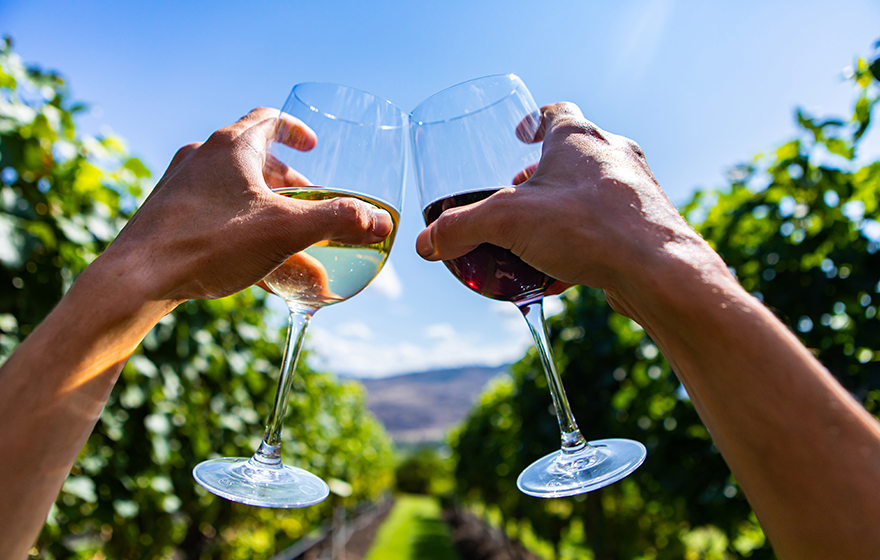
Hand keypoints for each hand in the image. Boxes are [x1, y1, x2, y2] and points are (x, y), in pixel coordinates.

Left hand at [97, 107, 392, 303]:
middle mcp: (202, 157)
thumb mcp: (285, 231)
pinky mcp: (167, 215)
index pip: (269, 120)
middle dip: (288, 182)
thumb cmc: (209, 244)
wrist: (136, 279)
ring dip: (266, 208)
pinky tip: (255, 264)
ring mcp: (180, 186)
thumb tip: (381, 222)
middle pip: (254, 158)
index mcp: (231, 147)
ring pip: (234, 189)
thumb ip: (338, 222)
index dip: (296, 131)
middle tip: (309, 204)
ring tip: (288, 238)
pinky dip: (241, 228)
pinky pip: (214, 213)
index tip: (314, 147)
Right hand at [415, 102, 707, 312]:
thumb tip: (424, 244)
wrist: (658, 269)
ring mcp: (636, 189)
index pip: (555, 114)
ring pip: (593, 190)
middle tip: (520, 194)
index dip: (533, 122)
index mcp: (579, 138)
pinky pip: (609, 224)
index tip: (519, 135)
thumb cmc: (588, 228)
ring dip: (565, 206)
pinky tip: (566, 268)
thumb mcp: (508, 223)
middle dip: (543, 175)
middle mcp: (613, 155)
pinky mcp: (648, 224)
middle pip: (573, 154)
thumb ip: (461, 229)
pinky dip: (585, 238)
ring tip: (540, 233)